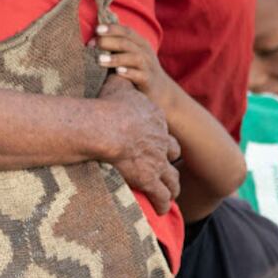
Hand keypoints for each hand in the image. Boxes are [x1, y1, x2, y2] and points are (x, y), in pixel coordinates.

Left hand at [93, 24, 175, 112]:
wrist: (160, 91)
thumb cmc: (137, 71)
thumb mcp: (128, 56)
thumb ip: (114, 47)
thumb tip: (92, 39)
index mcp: (139, 43)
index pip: (126, 31)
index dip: (112, 29)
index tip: (96, 29)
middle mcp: (145, 52)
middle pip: (127, 43)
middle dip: (108, 41)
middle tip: (91, 44)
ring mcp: (148, 66)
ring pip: (133, 58)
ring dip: (116, 58)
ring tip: (99, 60)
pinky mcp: (148, 81)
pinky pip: (139, 75)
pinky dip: (129, 72)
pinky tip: (118, 72)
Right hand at [99, 75, 180, 214]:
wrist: (106, 127)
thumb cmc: (107, 105)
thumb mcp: (116, 84)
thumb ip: (118, 79)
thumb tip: (112, 66)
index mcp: (153, 118)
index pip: (160, 129)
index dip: (158, 137)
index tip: (153, 142)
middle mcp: (160, 139)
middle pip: (171, 152)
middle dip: (169, 160)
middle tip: (165, 168)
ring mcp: (157, 161)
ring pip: (172, 178)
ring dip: (172, 187)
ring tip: (170, 195)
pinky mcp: (149, 179)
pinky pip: (161, 195)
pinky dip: (162, 204)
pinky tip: (160, 210)